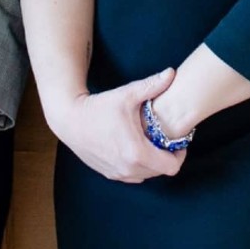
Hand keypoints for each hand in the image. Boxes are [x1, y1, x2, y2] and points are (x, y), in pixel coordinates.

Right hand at [43, 68, 184, 184]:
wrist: (69, 120)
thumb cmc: (99, 107)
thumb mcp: (127, 94)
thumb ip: (152, 85)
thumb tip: (172, 72)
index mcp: (137, 152)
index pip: (171, 166)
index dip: (179, 154)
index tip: (177, 141)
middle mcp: (128, 168)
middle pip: (161, 171)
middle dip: (166, 157)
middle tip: (165, 140)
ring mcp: (118, 173)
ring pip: (147, 175)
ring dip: (153, 162)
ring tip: (151, 143)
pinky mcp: (109, 173)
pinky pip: (133, 176)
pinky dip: (139, 166)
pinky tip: (135, 148)